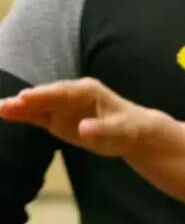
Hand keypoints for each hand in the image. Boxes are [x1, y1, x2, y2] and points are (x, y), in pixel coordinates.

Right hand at [0, 78, 157, 156]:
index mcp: (88, 91)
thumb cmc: (128, 129)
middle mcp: (72, 94)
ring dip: (19, 107)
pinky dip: (22, 114)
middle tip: (6, 105)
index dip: (44, 95)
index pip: (63, 93)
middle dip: (27, 100)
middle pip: (46, 96)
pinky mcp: (56, 117)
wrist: (131, 132)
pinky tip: (4, 113)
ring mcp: (62, 105)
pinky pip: (36, 115)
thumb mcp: (120, 132)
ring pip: (38, 105)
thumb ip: (101, 130)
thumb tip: (83, 129)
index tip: (25, 97)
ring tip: (0, 109)